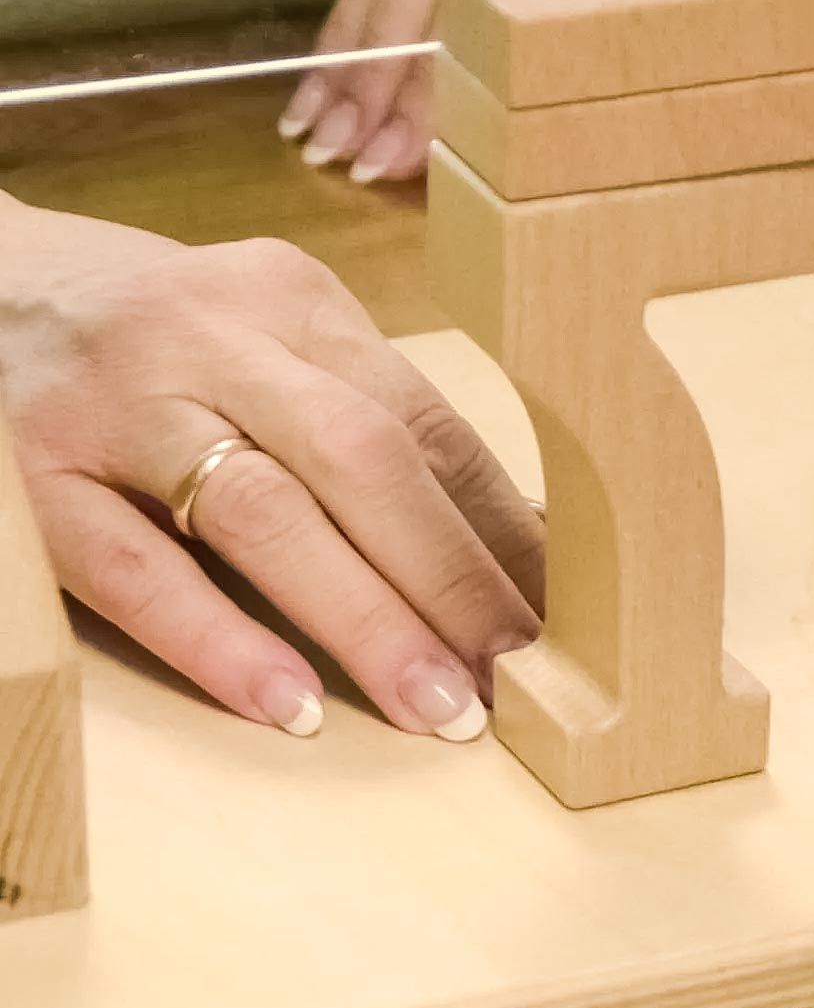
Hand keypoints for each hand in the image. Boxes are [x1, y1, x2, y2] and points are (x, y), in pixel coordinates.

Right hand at [0, 197, 542, 738]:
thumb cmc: (156, 333)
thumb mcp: (268, 340)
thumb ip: (368, 422)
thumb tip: (509, 548)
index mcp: (294, 301)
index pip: (427, 424)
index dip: (504, 527)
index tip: (567, 614)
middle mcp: (214, 339)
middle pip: (364, 462)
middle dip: (454, 579)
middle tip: (521, 677)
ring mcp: (118, 406)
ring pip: (263, 514)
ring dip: (364, 619)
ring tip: (436, 706)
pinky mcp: (31, 475)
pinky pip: (134, 571)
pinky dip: (218, 641)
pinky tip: (290, 705)